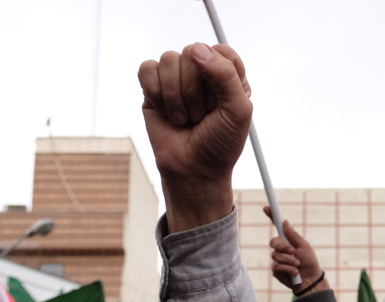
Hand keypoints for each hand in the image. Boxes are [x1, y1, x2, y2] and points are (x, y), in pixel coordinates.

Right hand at [139, 43, 251, 231]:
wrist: (193, 170)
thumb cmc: (220, 143)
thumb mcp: (237, 111)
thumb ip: (226, 75)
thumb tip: (196, 49)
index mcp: (228, 76)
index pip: (221, 51)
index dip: (218, 73)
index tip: (220, 101)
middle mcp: (202, 73)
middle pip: (192, 53)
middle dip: (194, 91)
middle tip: (200, 117)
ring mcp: (176, 79)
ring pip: (168, 60)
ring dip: (176, 96)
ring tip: (185, 118)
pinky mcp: (153, 88)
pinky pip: (147, 69)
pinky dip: (157, 94)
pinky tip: (167, 113)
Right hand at [267, 213, 328, 294]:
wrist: (309, 280)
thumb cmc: (309, 262)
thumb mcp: (304, 247)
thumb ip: (293, 236)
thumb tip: (285, 221)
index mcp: (288, 240)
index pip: (277, 226)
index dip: (272, 216)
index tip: (266, 207)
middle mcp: (281, 248)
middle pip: (274, 242)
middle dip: (283, 247)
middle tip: (293, 251)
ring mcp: (277, 258)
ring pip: (275, 255)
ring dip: (288, 260)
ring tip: (297, 265)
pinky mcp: (275, 269)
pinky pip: (276, 265)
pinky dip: (287, 268)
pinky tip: (294, 272)